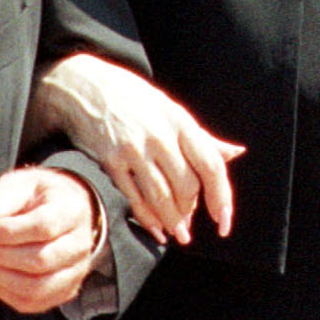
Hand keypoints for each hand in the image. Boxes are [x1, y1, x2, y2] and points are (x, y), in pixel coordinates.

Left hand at [0, 166, 105, 311]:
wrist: (59, 212)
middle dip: (2, 255)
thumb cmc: (37, 198)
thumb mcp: (19, 185)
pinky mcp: (62, 291)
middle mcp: (80, 245)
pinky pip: (32, 303)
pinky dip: (5, 292)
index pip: (44, 227)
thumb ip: (1, 199)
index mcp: (72, 211)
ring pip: (37, 288)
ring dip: (1, 277)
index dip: (9, 232)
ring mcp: (74, 272)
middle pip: (41, 261)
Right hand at [25, 53, 241, 242]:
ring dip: (172, 221)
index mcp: (180, 121)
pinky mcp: (110, 160)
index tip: (223, 222)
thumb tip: (236, 152)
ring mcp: (133, 148)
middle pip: (187, 185)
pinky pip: (134, 197)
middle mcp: (160, 135)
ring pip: (161, 196)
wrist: (83, 85)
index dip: (221, 198)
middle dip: (191, 210)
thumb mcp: (171, 110)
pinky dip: (147, 218)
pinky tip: (155, 229)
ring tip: (178, 234)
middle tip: (189, 223)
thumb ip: (202, 138)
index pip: (211, 166)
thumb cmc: (133, 99)